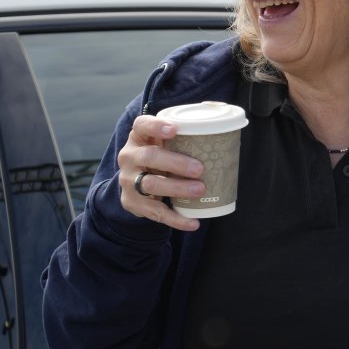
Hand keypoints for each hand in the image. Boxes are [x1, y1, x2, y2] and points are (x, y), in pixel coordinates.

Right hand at [116, 114, 203, 232]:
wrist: (134, 181)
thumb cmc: (159, 155)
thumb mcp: (163, 142)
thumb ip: (184, 135)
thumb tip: (221, 127)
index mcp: (138, 137)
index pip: (141, 125)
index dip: (156, 126)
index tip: (174, 129)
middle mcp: (129, 157)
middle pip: (149, 157)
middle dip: (176, 163)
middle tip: (199, 169)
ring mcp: (128, 180)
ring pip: (150, 185)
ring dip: (177, 188)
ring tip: (200, 189)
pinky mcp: (132, 202)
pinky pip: (155, 212)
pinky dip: (176, 219)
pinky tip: (193, 222)